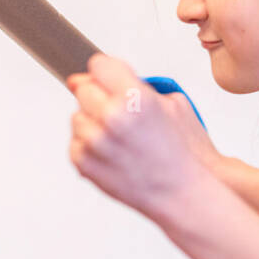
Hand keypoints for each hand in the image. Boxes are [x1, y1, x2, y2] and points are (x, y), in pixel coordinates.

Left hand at [66, 53, 209, 223]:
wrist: (182, 193)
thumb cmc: (182, 150)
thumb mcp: (174, 103)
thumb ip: (135, 82)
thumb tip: (93, 76)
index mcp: (135, 98)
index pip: (98, 65)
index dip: (107, 72)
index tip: (110, 80)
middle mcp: (112, 118)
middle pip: (84, 89)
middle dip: (99, 96)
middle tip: (120, 113)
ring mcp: (95, 142)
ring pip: (77, 116)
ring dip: (93, 122)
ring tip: (121, 137)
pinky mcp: (84, 162)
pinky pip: (75, 141)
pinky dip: (90, 145)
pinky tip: (114, 152)